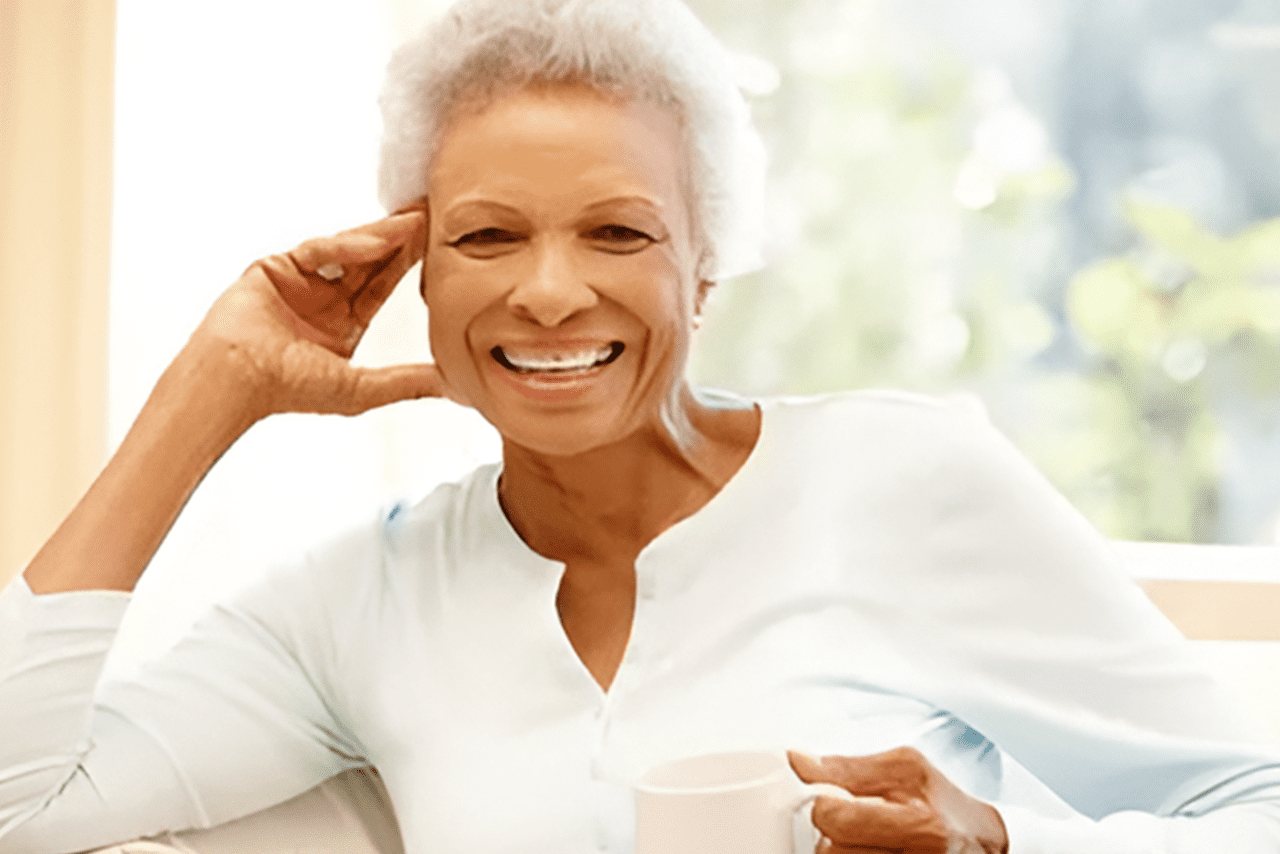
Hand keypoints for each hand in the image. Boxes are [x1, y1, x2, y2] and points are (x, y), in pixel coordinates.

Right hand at [191, 203, 447, 417]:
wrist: (237, 379)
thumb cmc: (289, 390)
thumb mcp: (362, 389)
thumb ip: (407, 383)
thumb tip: (452, 385)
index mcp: (341, 324)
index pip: (382, 285)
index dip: (409, 264)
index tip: (440, 245)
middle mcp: (322, 300)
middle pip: (368, 261)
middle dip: (400, 239)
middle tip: (433, 213)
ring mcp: (299, 281)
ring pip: (346, 250)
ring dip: (381, 236)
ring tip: (414, 220)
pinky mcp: (276, 267)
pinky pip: (318, 251)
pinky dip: (346, 246)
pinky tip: (377, 241)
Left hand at [789, 748, 1008, 853]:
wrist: (981, 843)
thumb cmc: (941, 800)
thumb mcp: (904, 768)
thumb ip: (847, 767)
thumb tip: (796, 762)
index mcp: (921, 825)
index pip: (838, 820)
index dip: (821, 805)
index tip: (826, 797)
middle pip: (830, 852)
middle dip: (825, 833)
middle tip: (838, 822)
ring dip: (834, 851)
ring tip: (853, 839)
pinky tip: (860, 848)